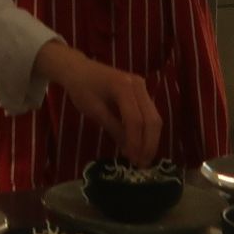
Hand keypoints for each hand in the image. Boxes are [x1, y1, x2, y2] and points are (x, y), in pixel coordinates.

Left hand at [34, 41, 162, 163]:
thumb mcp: (94, 110)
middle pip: (151, 119)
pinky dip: (147, 131)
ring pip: (154, 117)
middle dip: (149, 144)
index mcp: (123, 86)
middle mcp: (138, 85)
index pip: (135, 120)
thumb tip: (129, 151)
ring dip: (150, 139)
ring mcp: (142, 86)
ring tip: (142, 158)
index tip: (132, 160)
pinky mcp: (142, 91)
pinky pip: (150, 113)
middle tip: (142, 164)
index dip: (135, 142)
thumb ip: (114, 128)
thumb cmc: (81, 88)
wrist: (79, 69)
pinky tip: (141, 145)